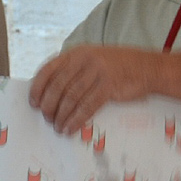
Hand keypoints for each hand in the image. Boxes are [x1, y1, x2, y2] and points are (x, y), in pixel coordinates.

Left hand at [29, 46, 158, 134]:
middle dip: (49, 106)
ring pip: (70, 97)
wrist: (148, 67)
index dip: (37, 88)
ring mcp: (97, 72)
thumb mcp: (93, 60)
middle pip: (57, 86)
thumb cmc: (118, 67)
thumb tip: (50, 94)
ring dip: (61, 116)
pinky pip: (87, 106)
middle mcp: (84, 59)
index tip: (33, 103)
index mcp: (76, 53)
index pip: (48, 70)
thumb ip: (74, 71)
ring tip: (57, 127)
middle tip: (47, 119)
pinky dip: (75, 119)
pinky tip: (70, 128)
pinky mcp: (109, 86)